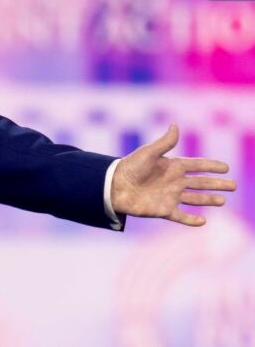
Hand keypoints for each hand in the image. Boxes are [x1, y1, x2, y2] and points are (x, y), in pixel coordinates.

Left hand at [110, 124, 235, 226]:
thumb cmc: (129, 167)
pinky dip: (191, 220)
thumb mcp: (148, 153)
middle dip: (217, 184)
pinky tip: (203, 221)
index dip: (212, 166)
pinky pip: (180, 216)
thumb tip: (175, 125)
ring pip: (195, 199)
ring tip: (223, 201)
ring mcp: (169, 196)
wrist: (113, 186)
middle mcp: (174, 181)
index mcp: (172, 166)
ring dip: (209, 200)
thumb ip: (164, 142)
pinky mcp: (162, 210)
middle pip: (201, 183)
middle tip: (233, 186)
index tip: (226, 167)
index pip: (197, 165)